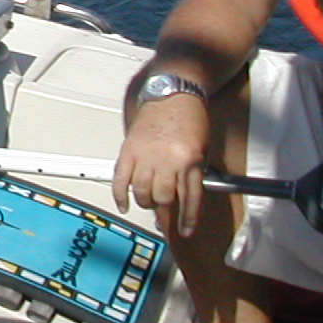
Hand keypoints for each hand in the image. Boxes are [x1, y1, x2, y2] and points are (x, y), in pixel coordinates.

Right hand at [111, 93, 209, 237]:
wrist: (172, 91)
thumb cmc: (190, 116)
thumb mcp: (202, 147)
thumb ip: (193, 173)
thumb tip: (185, 198)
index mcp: (189, 161)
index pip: (189, 200)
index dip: (188, 219)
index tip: (186, 230)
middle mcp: (167, 161)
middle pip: (164, 198)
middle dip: (165, 211)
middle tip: (165, 217)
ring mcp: (145, 156)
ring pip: (142, 192)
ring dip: (146, 202)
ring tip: (149, 203)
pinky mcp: (129, 150)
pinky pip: (120, 179)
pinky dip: (120, 195)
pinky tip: (124, 205)